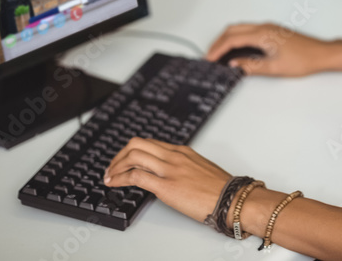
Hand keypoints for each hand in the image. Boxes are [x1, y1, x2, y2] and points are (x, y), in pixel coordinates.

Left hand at [103, 138, 230, 223]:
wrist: (232, 199)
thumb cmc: (221, 189)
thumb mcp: (200, 170)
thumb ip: (183, 168)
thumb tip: (171, 176)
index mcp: (182, 151)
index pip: (149, 143)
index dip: (131, 151)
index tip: (124, 161)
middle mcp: (173, 156)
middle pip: (136, 144)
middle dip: (119, 155)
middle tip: (112, 167)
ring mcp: (169, 169)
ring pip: (133, 156)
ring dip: (116, 166)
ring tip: (109, 176)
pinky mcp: (165, 186)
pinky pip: (135, 176)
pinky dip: (119, 178)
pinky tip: (114, 184)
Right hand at [206, 23, 330, 76]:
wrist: (321, 54)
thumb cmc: (304, 60)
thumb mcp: (274, 68)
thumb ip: (251, 66)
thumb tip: (234, 66)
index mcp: (263, 34)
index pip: (232, 39)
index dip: (218, 49)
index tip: (209, 59)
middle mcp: (264, 27)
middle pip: (232, 30)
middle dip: (218, 42)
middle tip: (210, 56)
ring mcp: (268, 27)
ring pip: (240, 28)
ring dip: (227, 39)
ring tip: (220, 54)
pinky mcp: (272, 30)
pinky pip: (248, 30)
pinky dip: (237, 38)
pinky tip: (236, 50)